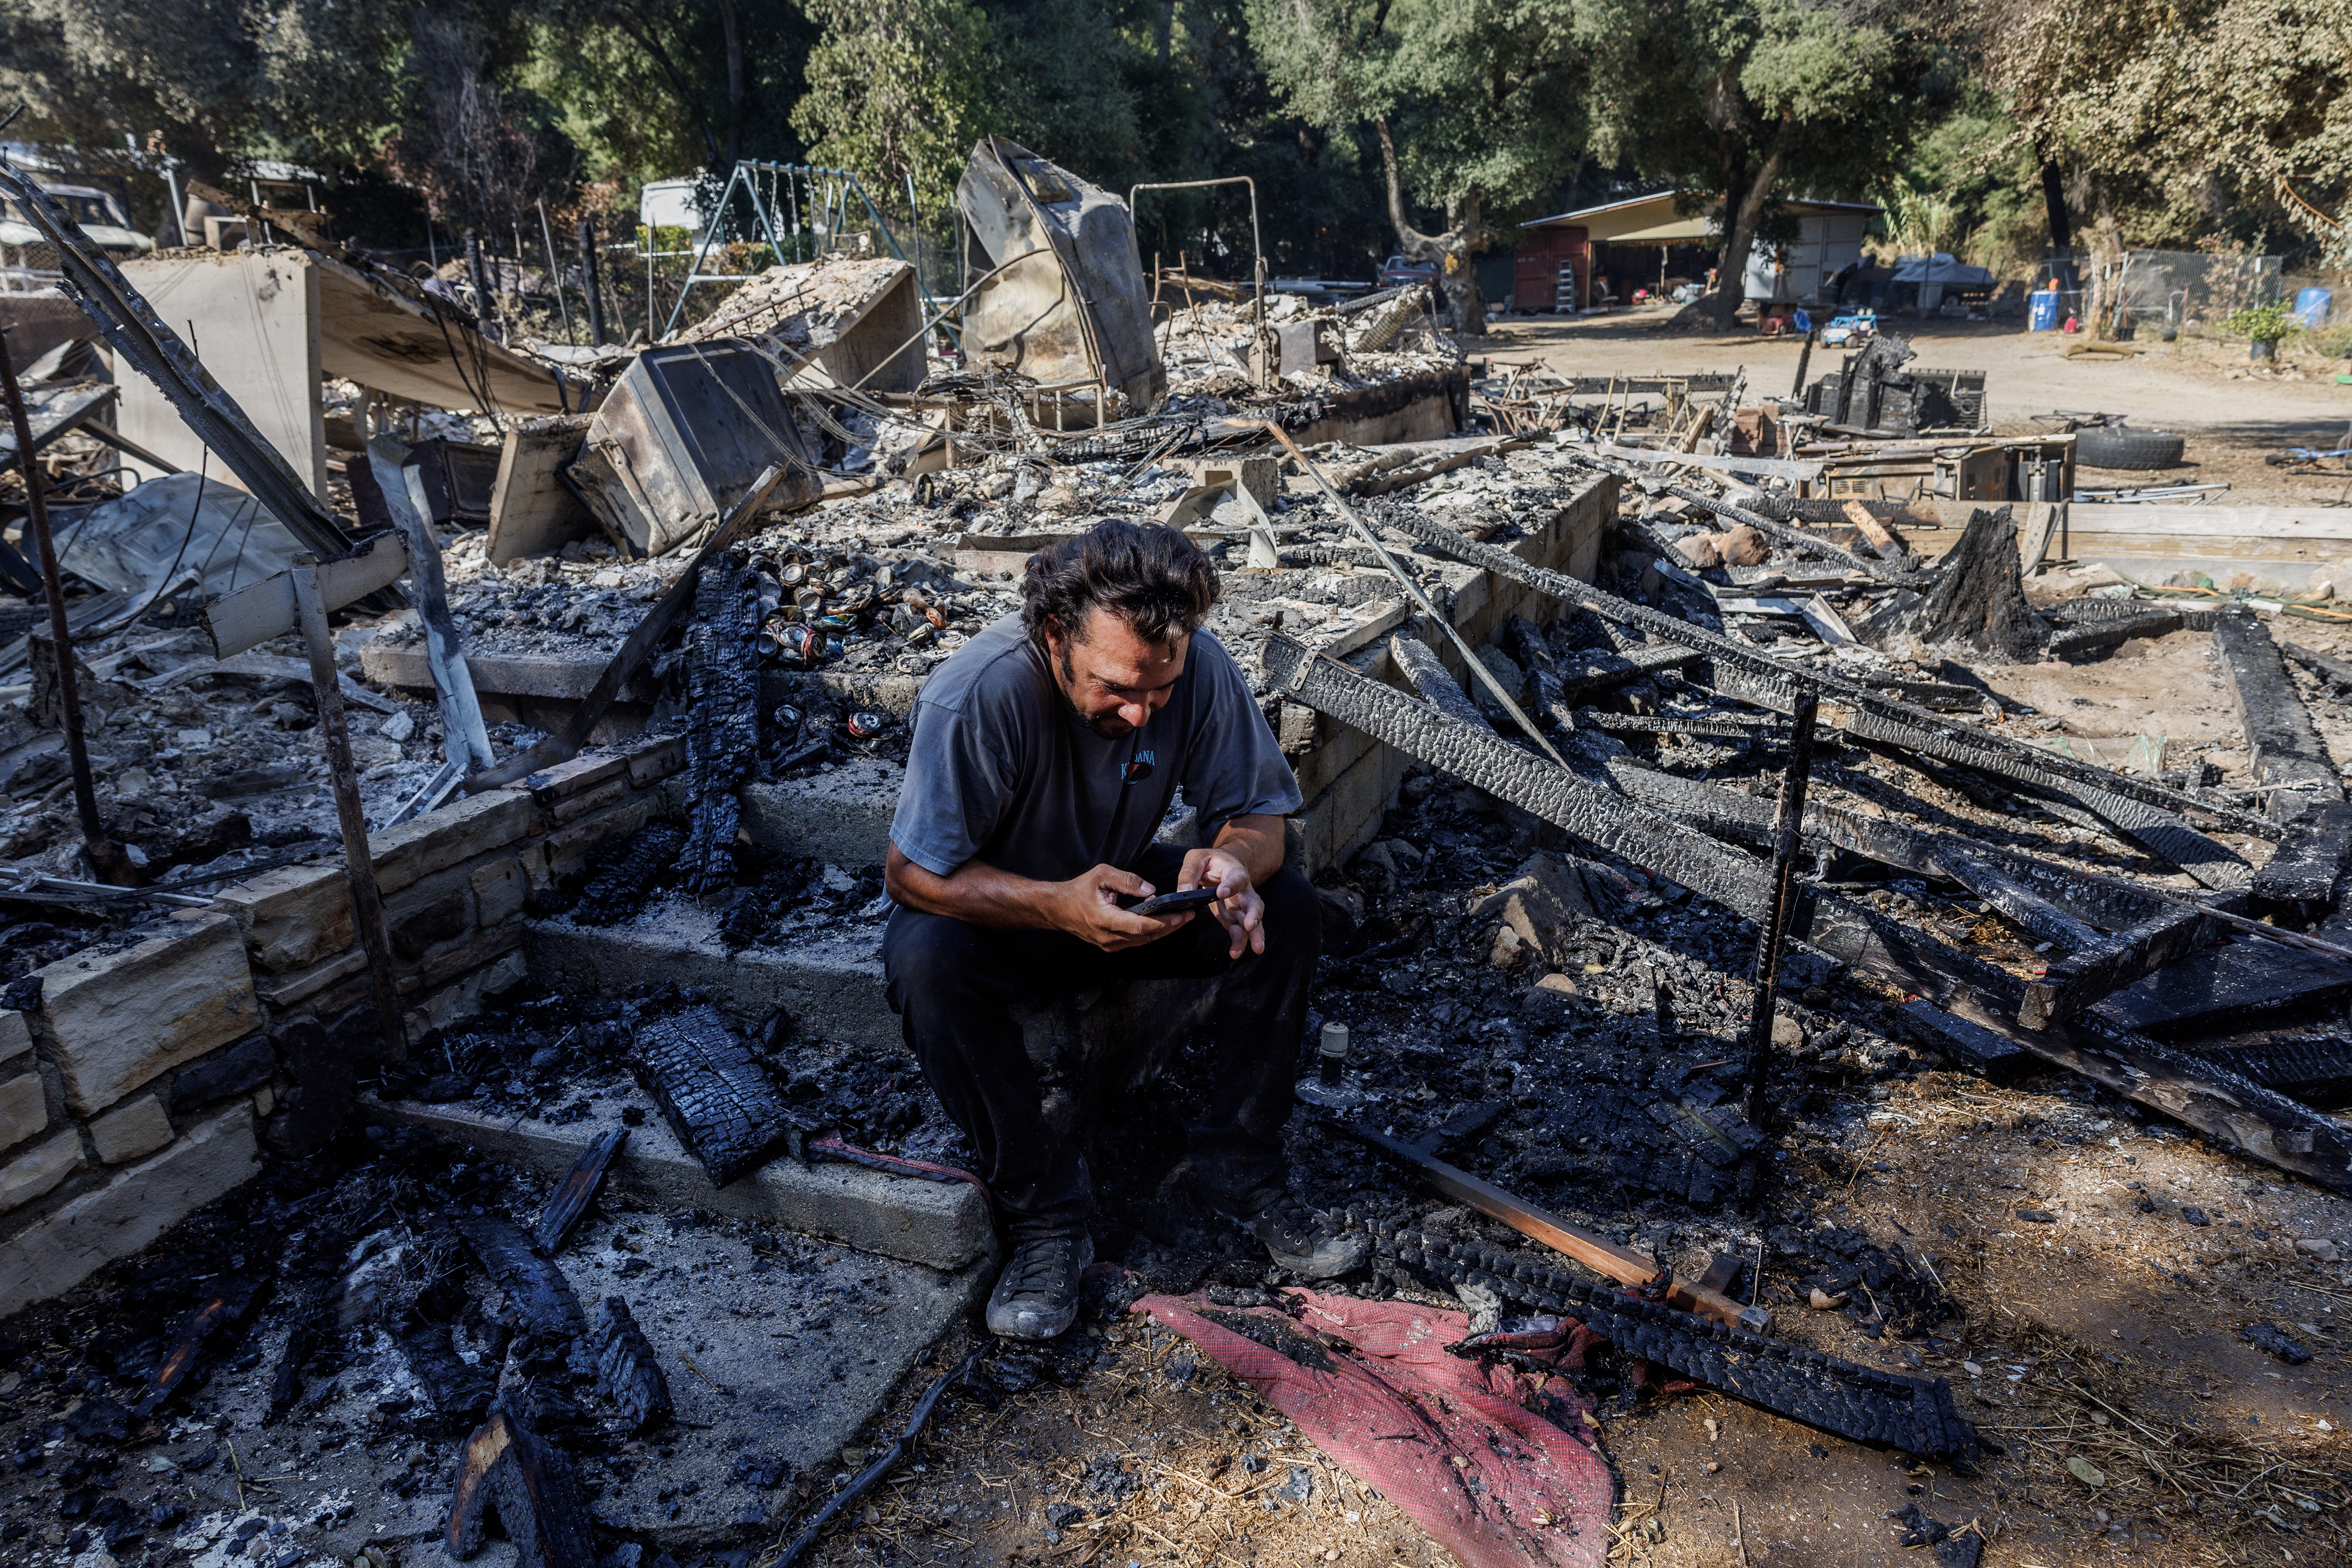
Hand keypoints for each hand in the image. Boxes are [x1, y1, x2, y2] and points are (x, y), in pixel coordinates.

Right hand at [1055, 862, 1192, 951]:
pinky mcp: (1111, 946)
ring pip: (1143, 941)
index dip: (1163, 922)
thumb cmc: (1079, 889)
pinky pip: (1136, 942)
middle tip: (1189, 915)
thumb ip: (1128, 881)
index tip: (1181, 914)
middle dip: (1170, 926)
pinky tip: (1163, 924)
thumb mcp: (1102, 874)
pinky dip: (1152, 933)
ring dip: (1164, 931)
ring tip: (1182, 919)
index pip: (1140, 926)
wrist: (1058, 908)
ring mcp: (1109, 944)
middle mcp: (1108, 937)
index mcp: (1104, 919)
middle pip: (1147, 936)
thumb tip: (1151, 890)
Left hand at [1180, 846, 1264, 958]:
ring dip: (1253, 935)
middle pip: (1253, 903)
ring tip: (1256, 948)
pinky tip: (1235, 953)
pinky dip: (1239, 942)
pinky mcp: (1234, 918)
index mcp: (1234, 871)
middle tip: (1250, 926)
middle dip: (1254, 915)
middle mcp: (1242, 890)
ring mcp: (1240, 906)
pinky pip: (1240, 931)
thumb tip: (1182, 893)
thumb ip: (1189, 873)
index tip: (1221, 892)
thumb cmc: (1210, 861)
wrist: (1221, 866)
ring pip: (1251, 921)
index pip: (1237, 877)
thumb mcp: (1196, 858)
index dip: (1231, 885)